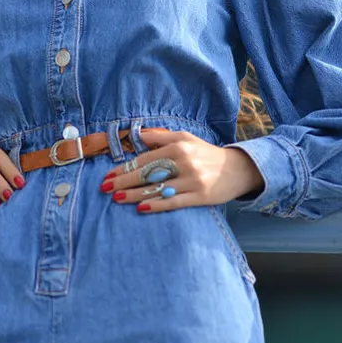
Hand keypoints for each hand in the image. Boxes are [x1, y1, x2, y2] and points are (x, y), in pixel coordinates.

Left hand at [99, 128, 263, 212]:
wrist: (236, 169)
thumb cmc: (205, 153)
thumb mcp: (185, 138)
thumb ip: (160, 136)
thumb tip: (136, 134)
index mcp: (178, 146)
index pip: (145, 158)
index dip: (124, 167)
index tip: (108, 175)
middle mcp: (184, 162)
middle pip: (148, 173)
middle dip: (124, 181)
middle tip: (105, 188)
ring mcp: (192, 180)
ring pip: (158, 189)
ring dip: (134, 195)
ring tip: (117, 199)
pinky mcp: (200, 196)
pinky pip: (174, 202)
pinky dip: (156, 205)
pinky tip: (141, 208)